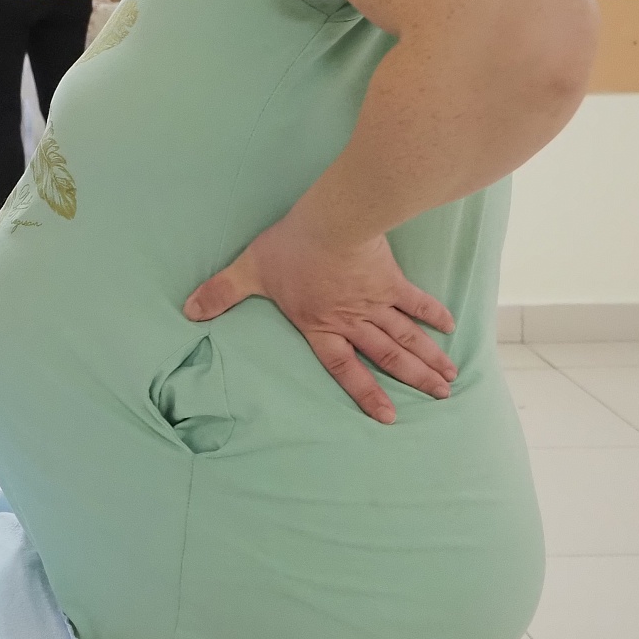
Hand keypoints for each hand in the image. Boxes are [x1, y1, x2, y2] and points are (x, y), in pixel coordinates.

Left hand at [184, 215, 457, 423]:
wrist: (331, 222)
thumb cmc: (289, 248)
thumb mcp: (248, 271)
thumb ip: (220, 293)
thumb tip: (188, 310)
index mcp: (320, 325)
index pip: (344, 368)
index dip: (366, 393)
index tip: (388, 416)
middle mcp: (353, 320)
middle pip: (387, 357)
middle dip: (414, 379)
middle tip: (440, 397)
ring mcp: (376, 301)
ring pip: (406, 336)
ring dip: (429, 357)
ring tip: (451, 377)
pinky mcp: (391, 279)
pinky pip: (415, 300)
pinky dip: (432, 313)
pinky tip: (449, 326)